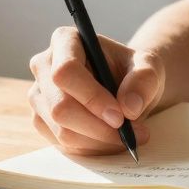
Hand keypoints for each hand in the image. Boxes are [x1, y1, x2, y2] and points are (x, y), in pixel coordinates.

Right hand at [27, 27, 163, 154]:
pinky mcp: (41, 120)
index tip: (120, 116)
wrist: (126, 87)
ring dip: (98, 140)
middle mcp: (44, 65)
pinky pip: (62, 143)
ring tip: (127, 136)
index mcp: (65, 41)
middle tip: (130, 133)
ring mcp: (39, 94)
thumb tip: (129, 107)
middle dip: (97, 127)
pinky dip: (91, 147)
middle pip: (59, 106)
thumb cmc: (133, 71)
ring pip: (61, 130)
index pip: (66, 71)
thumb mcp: (149, 68)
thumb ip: (144, 81)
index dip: (91, 97)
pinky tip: (109, 139)